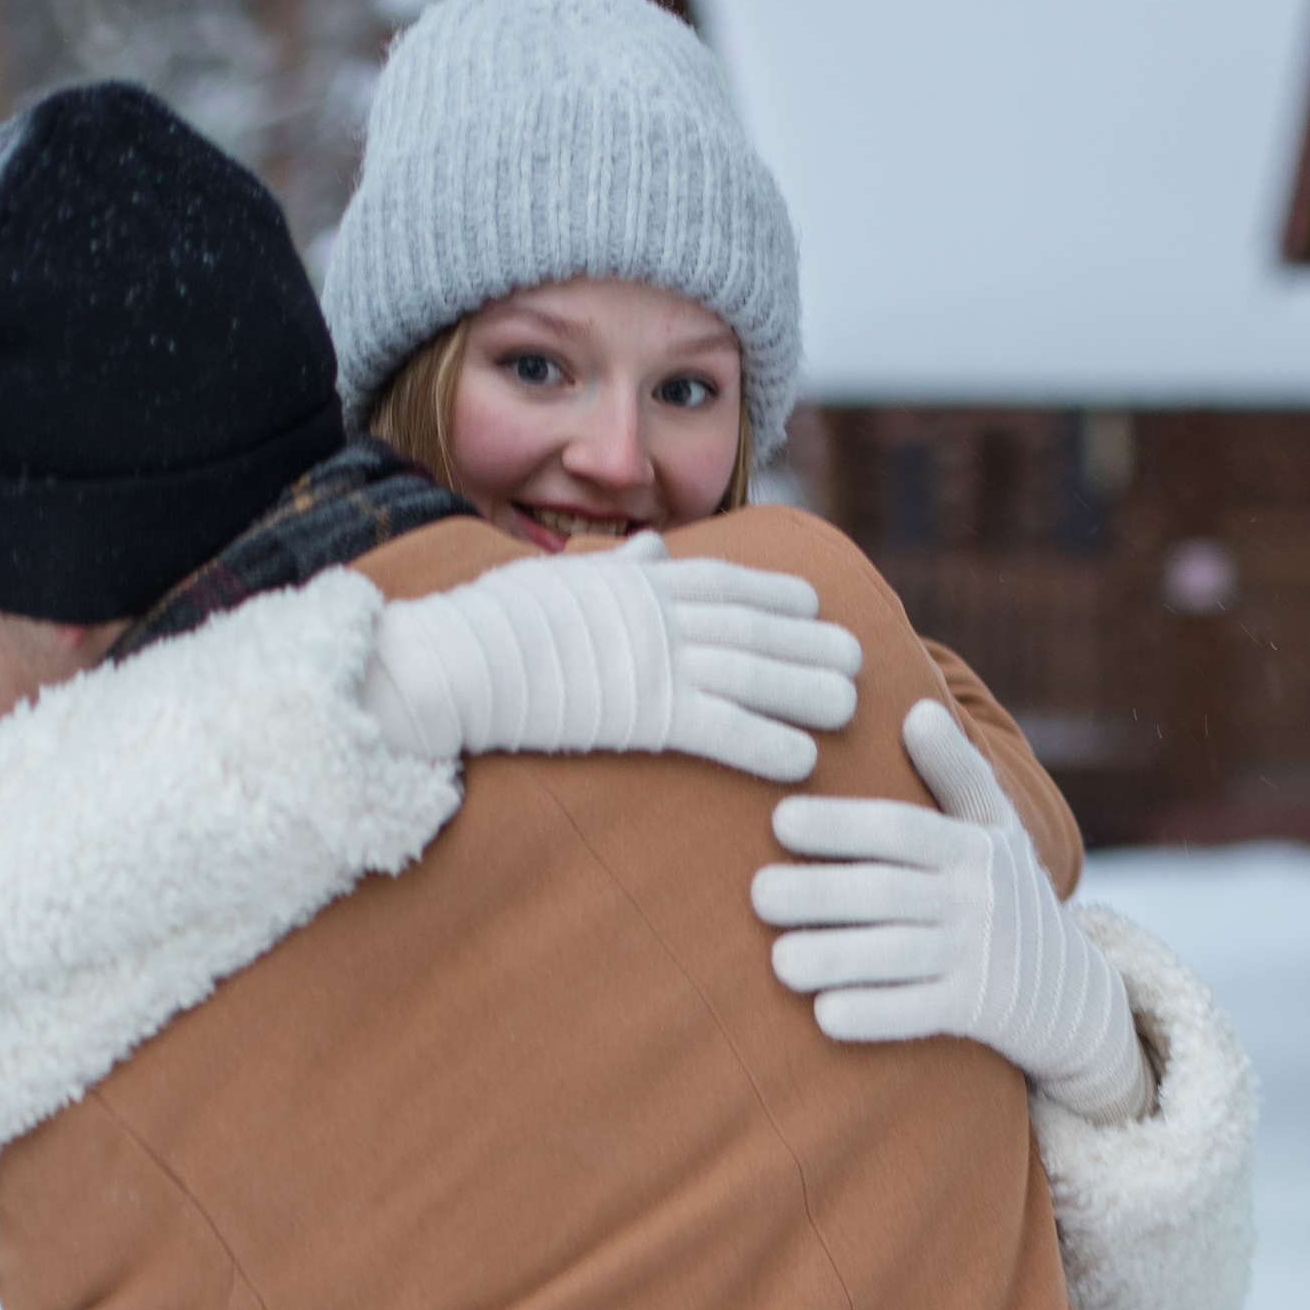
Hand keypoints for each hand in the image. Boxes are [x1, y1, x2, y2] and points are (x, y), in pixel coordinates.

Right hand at [366, 535, 861, 783]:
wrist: (451, 659)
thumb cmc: (488, 623)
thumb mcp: (556, 577)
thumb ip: (614, 568)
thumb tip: (648, 549)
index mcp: (637, 583)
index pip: (723, 582)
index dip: (774, 592)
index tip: (813, 601)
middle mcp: (657, 615)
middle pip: (752, 626)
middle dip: (809, 641)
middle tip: (858, 656)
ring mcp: (654, 661)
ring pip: (751, 673)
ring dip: (805, 690)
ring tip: (849, 707)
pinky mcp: (643, 713)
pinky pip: (720, 729)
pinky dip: (765, 743)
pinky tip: (803, 761)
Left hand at [752, 698, 1150, 1120]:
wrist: (1069, 989)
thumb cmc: (1009, 895)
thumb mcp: (995, 828)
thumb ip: (955, 773)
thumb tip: (916, 711)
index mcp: (970, 846)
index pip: (900, 830)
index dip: (841, 824)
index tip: (781, 821)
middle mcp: (975, 899)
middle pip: (887, 892)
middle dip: (821, 893)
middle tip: (758, 895)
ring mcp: (976, 957)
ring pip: (898, 955)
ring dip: (837, 958)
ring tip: (779, 962)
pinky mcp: (976, 1011)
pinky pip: (919, 1014)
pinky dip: (874, 1016)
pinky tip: (825, 1016)